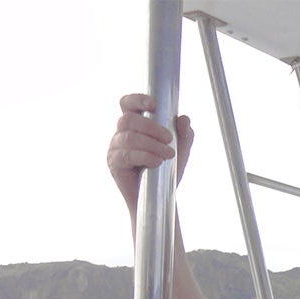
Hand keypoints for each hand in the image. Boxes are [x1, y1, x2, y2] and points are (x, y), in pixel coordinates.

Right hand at [107, 93, 192, 212]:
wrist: (161, 197)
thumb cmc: (168, 169)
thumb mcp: (181, 149)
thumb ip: (184, 133)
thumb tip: (184, 119)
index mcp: (135, 124)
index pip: (127, 103)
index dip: (137, 99)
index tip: (154, 105)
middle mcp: (121, 133)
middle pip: (128, 119)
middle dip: (151, 127)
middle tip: (169, 139)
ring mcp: (115, 148)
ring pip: (128, 137)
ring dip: (151, 144)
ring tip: (168, 155)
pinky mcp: (114, 163)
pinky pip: (126, 155)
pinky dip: (145, 156)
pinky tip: (157, 162)